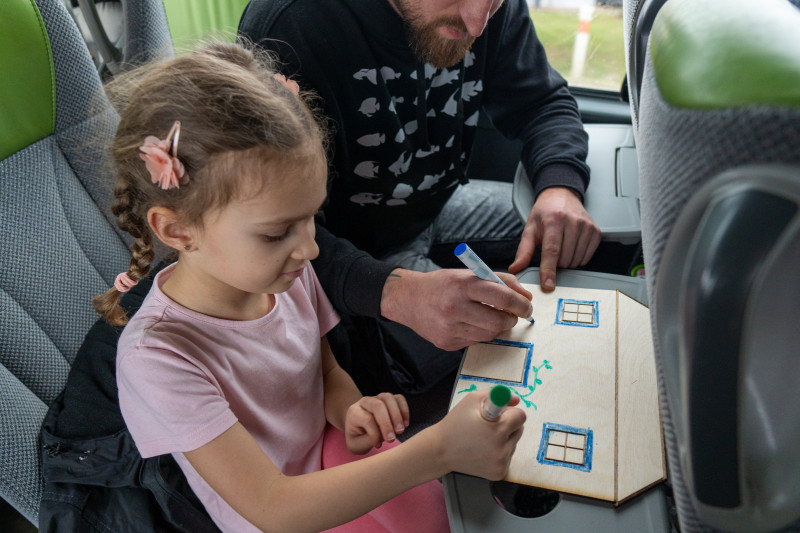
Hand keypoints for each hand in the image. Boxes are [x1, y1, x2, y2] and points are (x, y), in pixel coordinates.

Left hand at [344, 393, 409, 454]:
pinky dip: (404, 410)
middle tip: (393, 438)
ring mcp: (377, 398)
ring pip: (389, 398)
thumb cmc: (357, 438)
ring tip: (400, 431)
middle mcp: (364, 402)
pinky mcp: (388, 399)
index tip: (378, 445)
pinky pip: (399, 398)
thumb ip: (368, 440)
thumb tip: (384, 435)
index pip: (367, 419)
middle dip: (387, 422)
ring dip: (397, 415)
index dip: (375, 434)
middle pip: (378, 405)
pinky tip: (405, 424)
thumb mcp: (356, 444)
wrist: (358, 429)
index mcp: (354, 412)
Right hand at [381, 268, 533, 350]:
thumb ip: (499, 280)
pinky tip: (474, 324)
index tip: (527, 306)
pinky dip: (482, 333)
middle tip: (514, 314)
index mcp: (462, 284)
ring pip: (490, 335)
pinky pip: (476, 342)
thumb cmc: (443, 284)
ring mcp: (450, 328)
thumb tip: (525, 296)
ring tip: (493, 317)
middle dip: (512, 319)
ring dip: (498, 327)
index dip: (520, 304)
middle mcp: (455, 307)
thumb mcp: (468, 274)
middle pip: (499, 321)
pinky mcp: (447, 343)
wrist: (408, 299)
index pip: (502, 297)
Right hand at [431, 389, 525, 479]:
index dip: (509, 412)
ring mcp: (501, 463)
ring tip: (482, 439)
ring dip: (503, 438)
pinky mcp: (499, 473)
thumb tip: (516, 400)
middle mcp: (502, 449)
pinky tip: (483, 450)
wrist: (441, 450)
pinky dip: (499, 452)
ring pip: (514, 443)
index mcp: (497, 429)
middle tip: (488, 426)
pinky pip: (508, 456)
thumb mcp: (472, 399)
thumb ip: (497, 395)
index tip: (499, 414)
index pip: (520, 416)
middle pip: (520, 429)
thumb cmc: (456, 423)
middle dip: (507, 425)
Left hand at [508, 187, 600, 290]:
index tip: (548, 284)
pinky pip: (586, 257)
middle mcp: (573, 222)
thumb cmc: (545, 213)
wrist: (562, 196)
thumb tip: (516, 268)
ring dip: (566, 262)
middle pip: (564, 259)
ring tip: (561, 248)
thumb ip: (523, 251)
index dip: (549, 270)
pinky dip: (577, 258)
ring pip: (576, 261)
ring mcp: (587, 227)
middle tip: (551, 252)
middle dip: (555, 263)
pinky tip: (571, 247)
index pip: (552, 251)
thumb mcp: (530, 229)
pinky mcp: (596, 232)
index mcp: (554, 220)